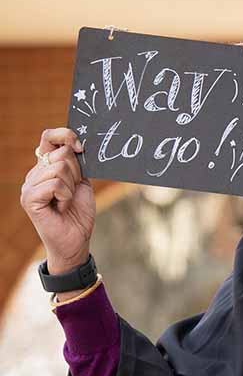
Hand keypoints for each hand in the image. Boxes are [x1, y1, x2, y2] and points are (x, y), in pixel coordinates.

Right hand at [20, 127, 95, 271]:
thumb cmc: (78, 212)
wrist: (76, 240)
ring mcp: (29, 185)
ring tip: (66, 201)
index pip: (49, 136)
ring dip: (71, 187)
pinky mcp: (29, 198)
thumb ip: (77, 164)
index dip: (66, 135)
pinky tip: (61, 206)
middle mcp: (34, 173)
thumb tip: (78, 143)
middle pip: (61, 153)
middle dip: (77, 173)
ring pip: (59, 168)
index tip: (81, 147)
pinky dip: (66, 196)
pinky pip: (54, 184)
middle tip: (73, 191)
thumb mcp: (81, 182)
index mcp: (46, 166)